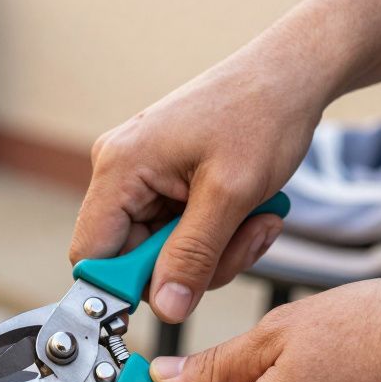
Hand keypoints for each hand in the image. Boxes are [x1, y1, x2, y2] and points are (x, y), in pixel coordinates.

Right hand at [68, 60, 311, 322]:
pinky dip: (216, 234)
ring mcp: (141, 174)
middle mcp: (118, 170)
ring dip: (214, 251)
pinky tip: (248, 212)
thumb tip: (165, 308)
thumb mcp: (232, 194)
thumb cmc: (262, 114)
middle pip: (132, 259)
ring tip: (255, 220)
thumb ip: (193, 256)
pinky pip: (178, 231)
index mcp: (119, 167)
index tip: (174, 296)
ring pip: (162, 251)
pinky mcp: (163, 178)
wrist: (289, 73)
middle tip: (242, 243)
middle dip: (191, 265)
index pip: (91, 255)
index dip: (124, 287)